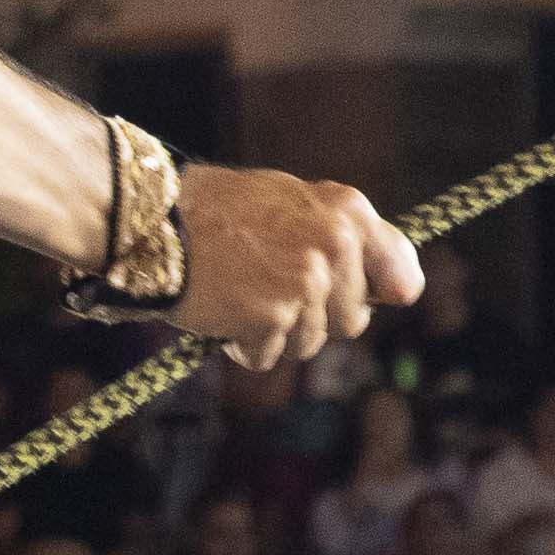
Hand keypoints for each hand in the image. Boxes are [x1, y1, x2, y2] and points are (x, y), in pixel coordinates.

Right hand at [164, 168, 422, 375]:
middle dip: (316, 317)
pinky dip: (243, 346)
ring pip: (310, 343)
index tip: (374, 300)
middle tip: (271, 292)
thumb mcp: (291, 199)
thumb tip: (402, 288)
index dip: (384, 293)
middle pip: (352, 320)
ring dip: (276, 334)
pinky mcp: (271, 317)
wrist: (153, 219)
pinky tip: (221, 316)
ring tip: (239, 299)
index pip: (402, 274)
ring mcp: (304, 283)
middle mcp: (335, 246)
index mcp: (347, 212)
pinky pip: (267, 356)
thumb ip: (342, 233)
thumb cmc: (215, 208)